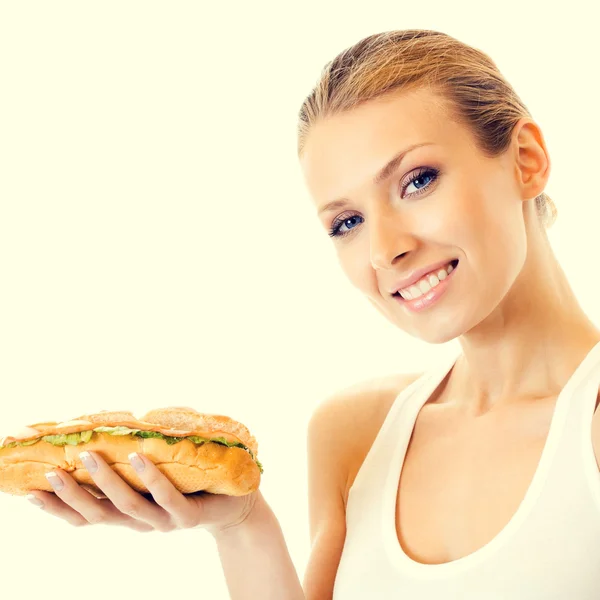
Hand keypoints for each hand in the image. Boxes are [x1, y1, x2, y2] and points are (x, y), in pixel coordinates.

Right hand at [25, 450, 259, 534]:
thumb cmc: (190, 480)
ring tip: (89, 456)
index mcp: (129, 513)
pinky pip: (167, 496)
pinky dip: (150, 477)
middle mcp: (141, 522)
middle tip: (50, 474)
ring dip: (106, 482)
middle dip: (73, 496)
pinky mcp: (189, 515)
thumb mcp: (156, 471)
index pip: (86, 516)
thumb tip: (107, 425)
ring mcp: (164, 520)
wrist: (235, 502)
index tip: (30, 491)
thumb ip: (131, 458)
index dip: (58, 508)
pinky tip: (138, 457)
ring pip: (129, 506)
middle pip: (99, 516)